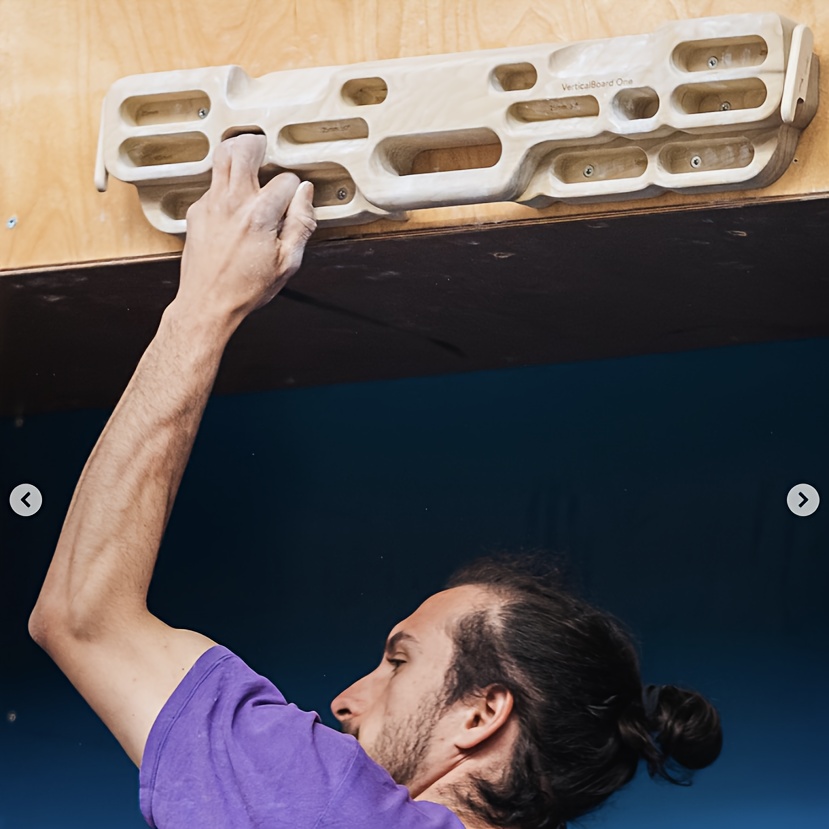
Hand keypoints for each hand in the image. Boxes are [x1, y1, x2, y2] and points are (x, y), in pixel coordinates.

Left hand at [175, 134, 315, 328]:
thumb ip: (301, 223)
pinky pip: (212, 183)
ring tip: (248, 156)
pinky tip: (233, 197)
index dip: (294, 188)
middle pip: (244, 149)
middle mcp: (233, 203)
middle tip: (266, 149)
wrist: (208, 302)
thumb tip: (305, 195)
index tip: (294, 198)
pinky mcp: (197, 211)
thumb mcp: (288, 262)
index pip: (285, 180)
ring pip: (221, 157)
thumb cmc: (245, 288)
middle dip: (259, 144)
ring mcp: (211, 204)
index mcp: (260, 215)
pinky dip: (224, 182)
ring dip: (236, 151)